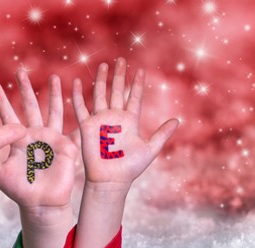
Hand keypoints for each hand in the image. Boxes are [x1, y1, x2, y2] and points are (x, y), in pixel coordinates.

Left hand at [0, 71, 77, 247]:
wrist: (41, 203)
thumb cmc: (19, 189)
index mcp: (18, 138)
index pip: (8, 114)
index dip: (2, 100)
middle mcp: (35, 134)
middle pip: (30, 106)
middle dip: (25, 89)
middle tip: (20, 71)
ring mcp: (51, 138)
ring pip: (53, 110)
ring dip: (54, 94)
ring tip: (53, 76)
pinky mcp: (66, 145)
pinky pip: (75, 127)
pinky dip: (79, 113)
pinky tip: (81, 101)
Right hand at [72, 58, 177, 188]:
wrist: (110, 179)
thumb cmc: (130, 168)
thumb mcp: (150, 149)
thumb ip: (162, 133)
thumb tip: (178, 120)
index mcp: (130, 120)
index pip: (134, 97)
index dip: (137, 84)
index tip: (140, 70)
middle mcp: (115, 117)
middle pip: (117, 90)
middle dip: (120, 75)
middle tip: (121, 60)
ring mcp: (100, 120)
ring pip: (100, 94)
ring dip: (102, 79)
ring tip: (104, 65)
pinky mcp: (86, 126)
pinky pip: (80, 107)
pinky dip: (77, 95)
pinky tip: (76, 82)